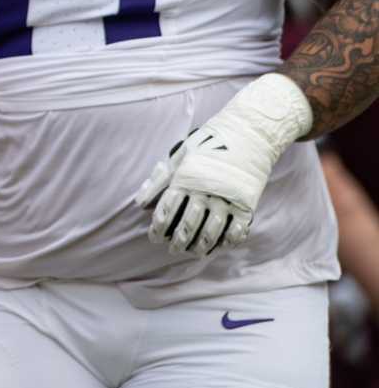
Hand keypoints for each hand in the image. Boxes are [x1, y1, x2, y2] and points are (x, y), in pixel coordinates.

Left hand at [135, 74, 313, 254]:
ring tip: (193, 252)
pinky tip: (220, 246)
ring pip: (211, 232)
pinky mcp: (246, 204)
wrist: (247, 135)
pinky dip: (228, 241)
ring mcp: (227, 199)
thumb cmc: (208, 145)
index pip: (166, 210)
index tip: (154, 238)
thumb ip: (159, 180)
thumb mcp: (179, 156)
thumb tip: (140, 202)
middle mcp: (205, 191)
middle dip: (178, 241)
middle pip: (188, 225)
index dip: (158, 228)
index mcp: (185, 179)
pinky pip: (237, 230)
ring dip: (201, 246)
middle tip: (172, 250)